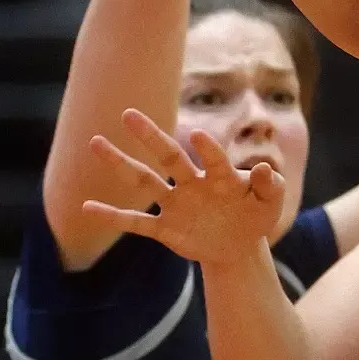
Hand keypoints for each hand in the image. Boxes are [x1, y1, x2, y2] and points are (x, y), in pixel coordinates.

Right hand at [81, 107, 284, 267]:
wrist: (238, 245)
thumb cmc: (255, 215)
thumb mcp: (271, 203)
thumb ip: (271, 185)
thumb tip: (263, 168)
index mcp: (221, 176)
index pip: (214, 159)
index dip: (208, 149)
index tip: (198, 135)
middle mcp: (192, 184)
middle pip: (169, 157)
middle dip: (150, 137)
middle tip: (128, 114)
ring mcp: (176, 205)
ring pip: (145, 182)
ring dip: (120, 164)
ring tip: (95, 142)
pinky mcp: (166, 230)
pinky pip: (136, 222)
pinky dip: (113, 216)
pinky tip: (87, 206)